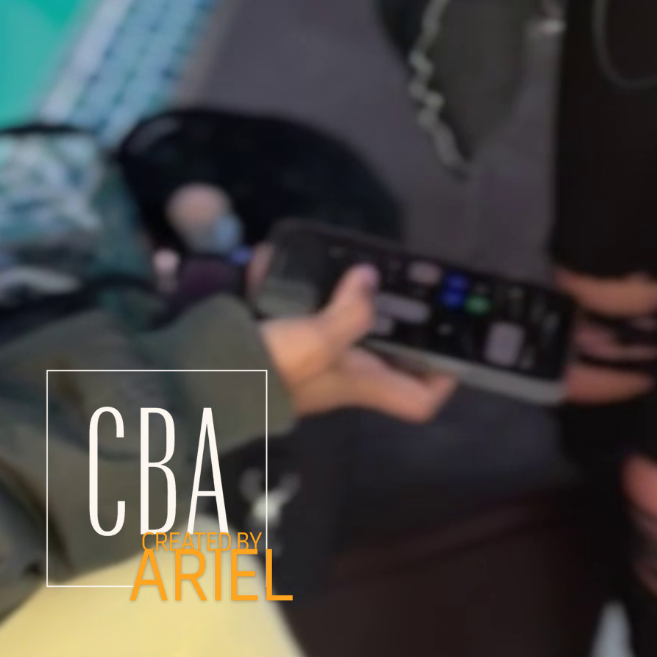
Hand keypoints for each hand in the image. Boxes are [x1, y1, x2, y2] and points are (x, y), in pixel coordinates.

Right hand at [249, 245, 457, 421]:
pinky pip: (295, 307)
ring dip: (347, 295)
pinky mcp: (277, 339)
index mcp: (360, 383)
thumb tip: (370, 280)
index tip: (453, 342)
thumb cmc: (273, 369)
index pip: (419, 399)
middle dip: (396, 317)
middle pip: (384, 353)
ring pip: (342, 324)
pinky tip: (284, 257)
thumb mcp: (319, 341)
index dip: (444, 377)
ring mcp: (309, 356)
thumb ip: (352, 311)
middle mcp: (341, 373)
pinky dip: (292, 283)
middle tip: (405, 282)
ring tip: (355, 262)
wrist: (202, 379)